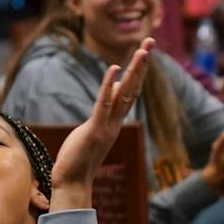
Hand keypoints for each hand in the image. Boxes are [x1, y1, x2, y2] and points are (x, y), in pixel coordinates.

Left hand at [54, 39, 151, 208]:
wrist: (73, 182)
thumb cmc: (78, 159)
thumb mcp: (93, 131)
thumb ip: (103, 115)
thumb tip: (109, 100)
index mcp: (115, 120)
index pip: (130, 90)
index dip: (138, 71)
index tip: (144, 51)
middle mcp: (116, 121)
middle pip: (133, 87)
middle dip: (142, 64)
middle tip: (150, 41)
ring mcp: (108, 125)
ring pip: (125, 93)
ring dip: (134, 71)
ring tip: (143, 51)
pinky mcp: (95, 130)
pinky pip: (104, 104)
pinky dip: (109, 86)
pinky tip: (115, 69)